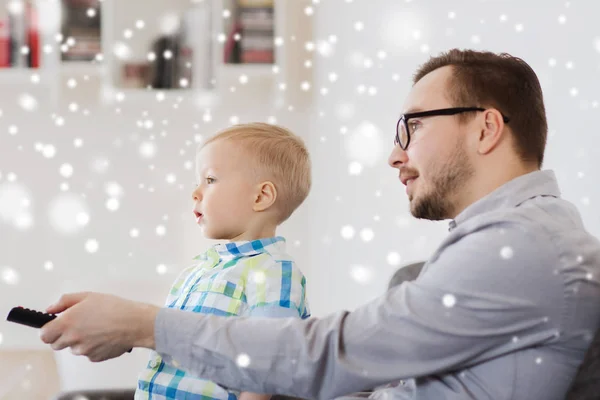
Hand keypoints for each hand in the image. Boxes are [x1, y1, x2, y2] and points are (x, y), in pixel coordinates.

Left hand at [40, 291, 159, 361]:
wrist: (134, 323)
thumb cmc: (114, 308)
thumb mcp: (88, 296)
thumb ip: (64, 301)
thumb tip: (50, 309)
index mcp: (67, 323)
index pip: (44, 335)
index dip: (48, 330)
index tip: (54, 326)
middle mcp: (73, 339)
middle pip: (56, 345)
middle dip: (62, 336)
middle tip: (76, 326)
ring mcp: (84, 350)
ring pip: (73, 349)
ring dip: (79, 341)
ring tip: (96, 328)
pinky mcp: (95, 357)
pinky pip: (88, 353)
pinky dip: (93, 346)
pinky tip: (103, 336)